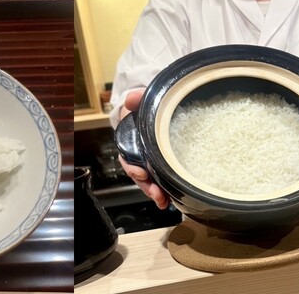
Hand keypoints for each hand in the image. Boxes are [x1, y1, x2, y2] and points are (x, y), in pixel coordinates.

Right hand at [118, 89, 169, 209]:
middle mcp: (139, 155)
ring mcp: (151, 162)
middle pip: (139, 176)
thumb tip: (130, 99)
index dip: (132, 167)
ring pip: (150, 182)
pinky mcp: (164, 166)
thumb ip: (136, 98)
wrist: (157, 111)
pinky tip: (171, 200)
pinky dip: (165, 192)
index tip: (140, 172)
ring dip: (155, 192)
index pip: (127, 158)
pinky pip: (162, 181)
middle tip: (156, 193)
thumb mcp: (141, 101)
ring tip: (163, 200)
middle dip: (146, 187)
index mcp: (131, 142)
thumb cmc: (146, 109)